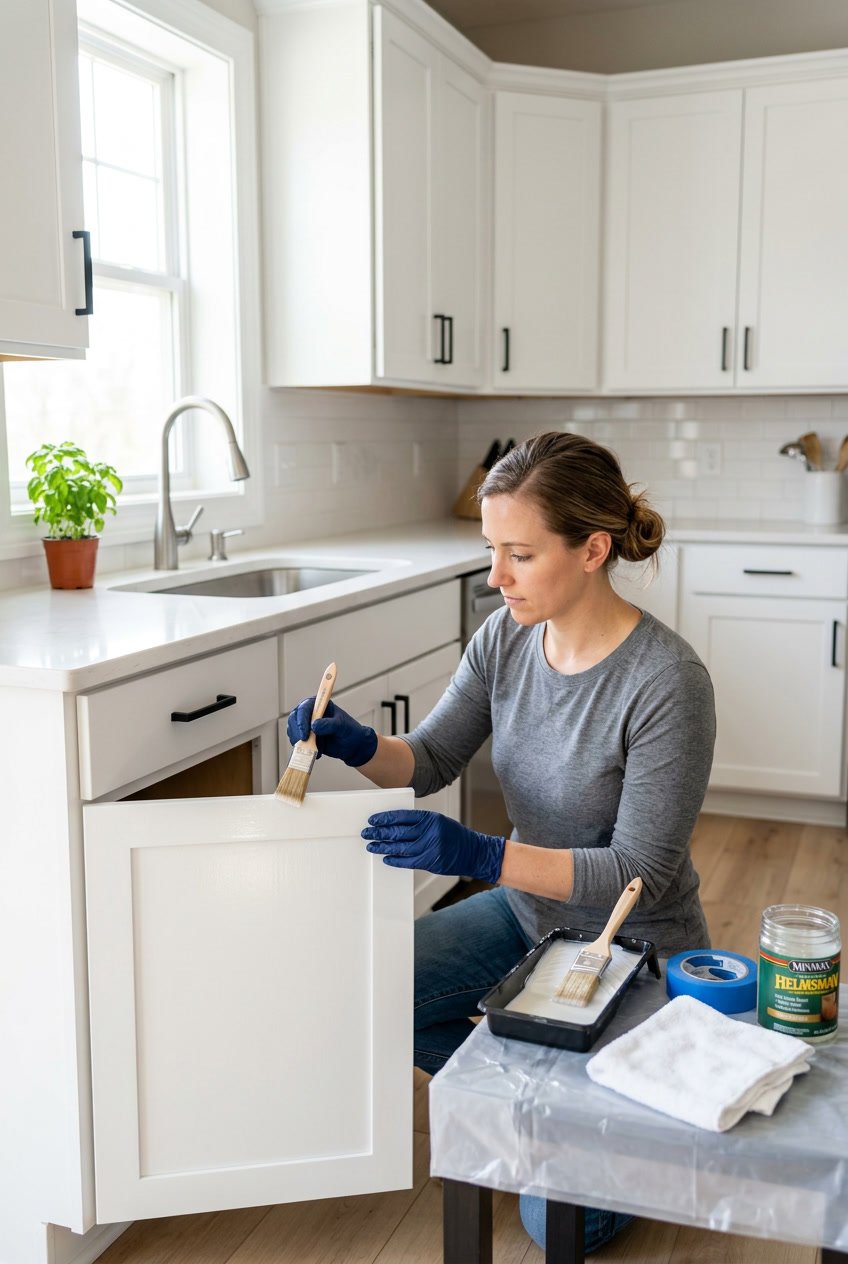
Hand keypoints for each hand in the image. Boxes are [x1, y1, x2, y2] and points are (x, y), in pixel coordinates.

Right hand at [287, 698, 377, 766]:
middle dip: (297, 732)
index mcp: (319, 704)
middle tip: (305, 744)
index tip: (305, 734)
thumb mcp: (342, 726)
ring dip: (299, 741)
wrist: (352, 746)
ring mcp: (306, 725)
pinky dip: (302, 748)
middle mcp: (310, 713)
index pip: (305, 708)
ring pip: (293, 731)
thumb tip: (314, 726)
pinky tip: (315, 753)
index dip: (302, 720)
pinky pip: (297, 742)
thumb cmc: (349, 731)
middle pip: (294, 718)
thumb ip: (329, 725)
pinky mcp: (305, 737)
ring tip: (313, 749)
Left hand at [362, 810, 504, 883]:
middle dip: (379, 832)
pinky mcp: (431, 861)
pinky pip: (408, 861)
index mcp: (430, 818)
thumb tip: (396, 826)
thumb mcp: (439, 822)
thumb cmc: (456, 836)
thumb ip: (419, 823)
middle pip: (398, 832)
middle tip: (367, 833)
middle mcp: (429, 831)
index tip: (373, 820)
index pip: (402, 816)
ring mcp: (430, 847)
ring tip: (371, 846)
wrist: (474, 852)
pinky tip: (386, 858)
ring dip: (383, 847)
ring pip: (400, 847)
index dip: (385, 818)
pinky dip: (395, 860)